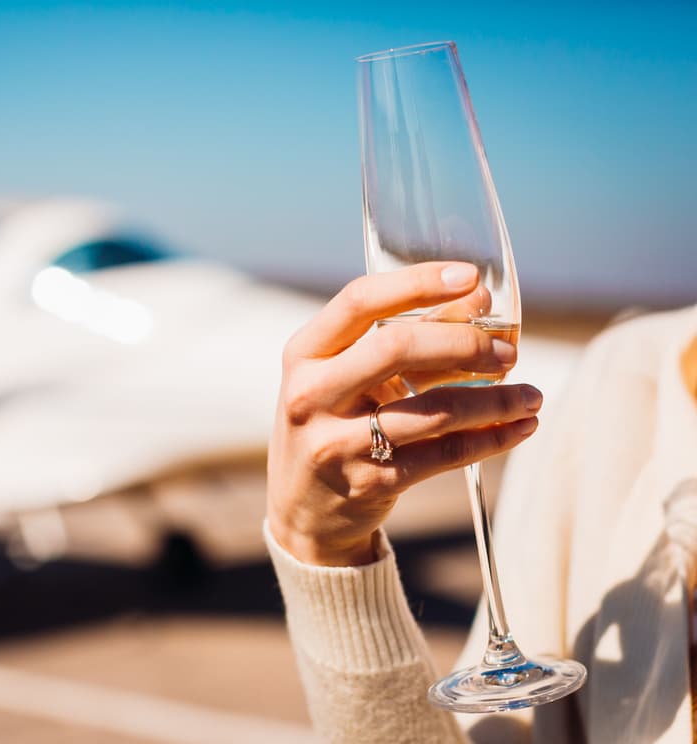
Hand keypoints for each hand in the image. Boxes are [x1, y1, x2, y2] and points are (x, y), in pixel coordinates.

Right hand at [267, 262, 541, 566]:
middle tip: (508, 354)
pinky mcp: (370, 483)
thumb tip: (479, 299)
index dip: (417, 282)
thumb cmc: (334, 423)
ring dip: (495, 400)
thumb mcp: (348, 376)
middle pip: (395, 348)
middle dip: (464, 343)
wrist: (304, 509)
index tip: (470, 276)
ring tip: (532, 396)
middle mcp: (311, 395)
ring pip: (433, 410)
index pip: (360, 301)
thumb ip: (404, 336)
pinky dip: (492, 439)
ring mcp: (336, 443)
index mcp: (304, 354)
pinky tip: (520, 428)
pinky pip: (445, 454)